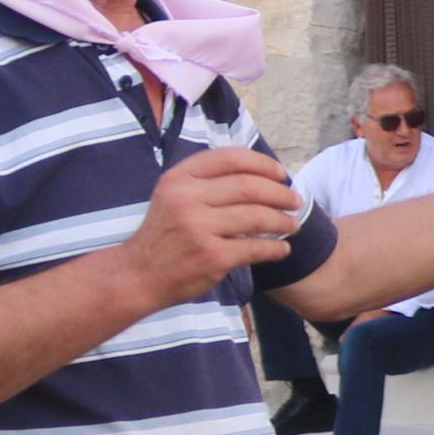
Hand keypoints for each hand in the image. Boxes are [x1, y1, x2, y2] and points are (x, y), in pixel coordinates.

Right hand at [124, 145, 302, 304]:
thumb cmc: (164, 234)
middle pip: (249, 186)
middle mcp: (187, 199)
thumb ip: (207, 181)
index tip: (281, 174)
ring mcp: (199, 228)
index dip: (263, 163)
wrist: (137, 275)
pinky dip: (275, 248)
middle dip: (280, 193)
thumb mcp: (173, 196)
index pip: (230, 159)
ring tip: (293, 223)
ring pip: (257, 216)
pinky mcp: (212, 256)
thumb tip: (261, 172)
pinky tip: (282, 249)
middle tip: (296, 200)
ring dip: (283, 220)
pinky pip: (256, 248)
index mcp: (179, 179)